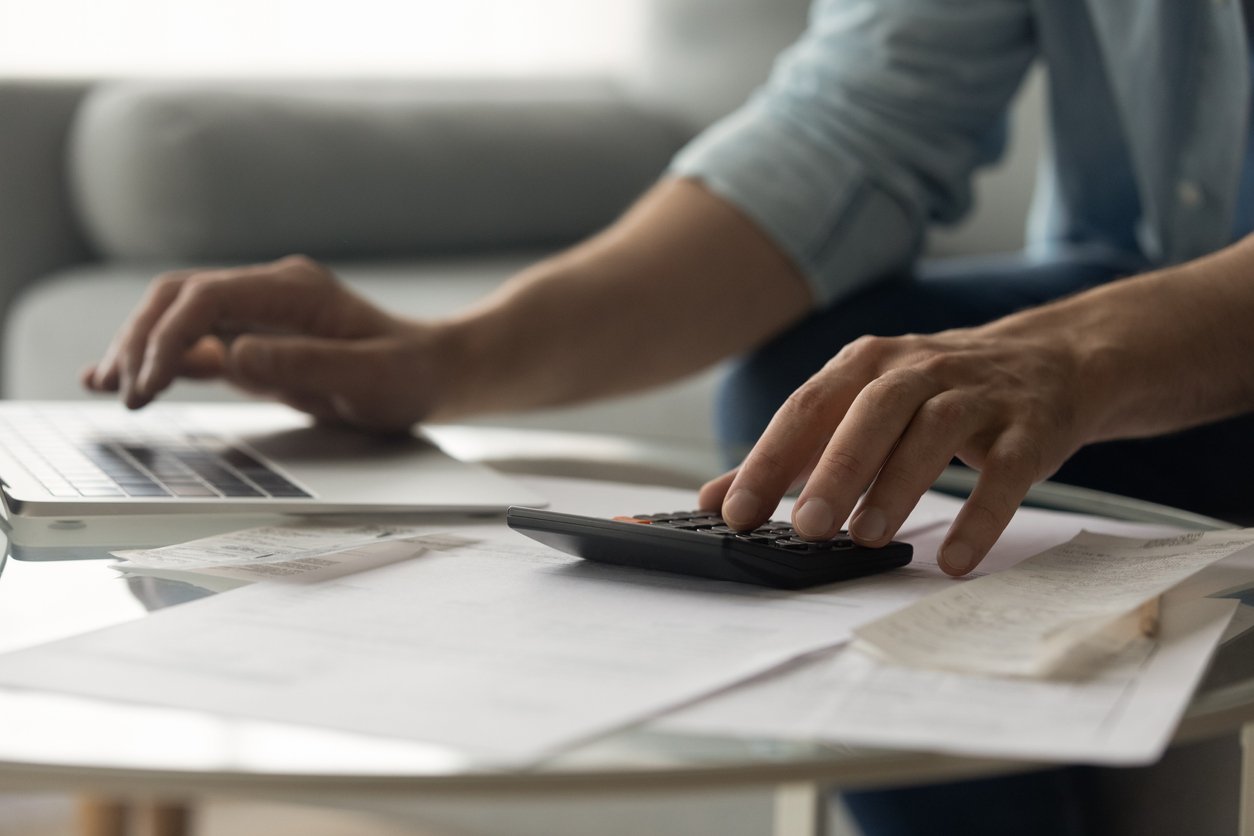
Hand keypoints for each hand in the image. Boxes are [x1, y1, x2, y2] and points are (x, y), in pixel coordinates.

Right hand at [83, 255, 442, 431]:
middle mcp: (269, 292)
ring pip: (176, 317)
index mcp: (294, 291)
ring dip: (139, 349)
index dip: (169, 337)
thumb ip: (305, 364)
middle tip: (125, 394)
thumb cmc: (409, 374)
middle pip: (178, 297)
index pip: (208, 298)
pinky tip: (127, 380)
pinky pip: (195, 343)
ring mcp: (259, 314)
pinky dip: (159, 361)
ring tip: (107, 388)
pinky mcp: (255, 340)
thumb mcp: (368, 378)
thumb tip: (234, 356)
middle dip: (141, 341)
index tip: (152, 384)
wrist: (433, 372)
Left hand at [698, 310, 1102, 575]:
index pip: (806, 409)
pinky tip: (954, 559)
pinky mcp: (1030, 427)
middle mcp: (918, 369)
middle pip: (871, 411)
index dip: (769, 461)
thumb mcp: (860, 408)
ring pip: (934, 432)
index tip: (734, 513)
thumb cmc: (934, 394)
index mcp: (866, 365)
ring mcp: (978, 395)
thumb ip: (792, 454)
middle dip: (836, 469)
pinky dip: (980, 515)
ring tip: (867, 538)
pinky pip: (1006, 471)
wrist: (1051, 359)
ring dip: (898, 485)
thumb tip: (716, 500)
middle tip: (807, 527)